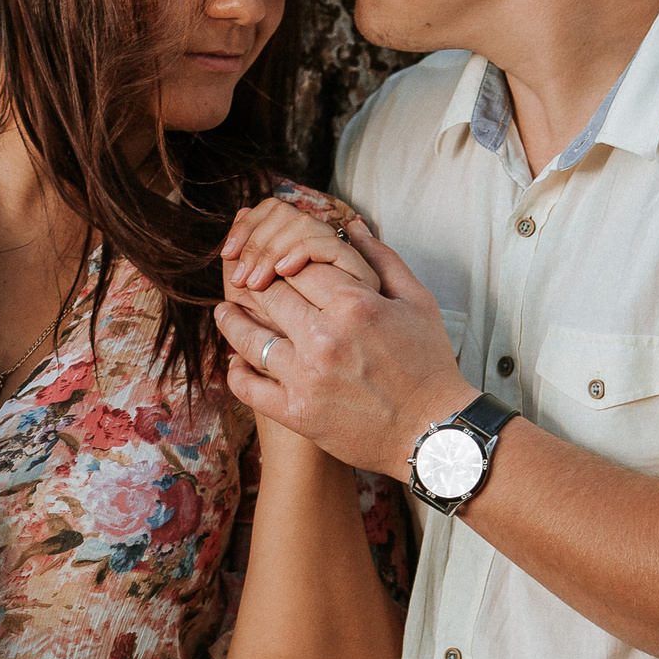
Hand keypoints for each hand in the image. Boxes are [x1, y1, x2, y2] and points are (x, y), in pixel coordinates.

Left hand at [216, 219, 475, 476]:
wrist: (433, 433)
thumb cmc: (429, 364)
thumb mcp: (416, 302)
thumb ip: (381, 258)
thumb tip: (351, 225)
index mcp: (355, 305)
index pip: (299, 265)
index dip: (282, 260)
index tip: (274, 262)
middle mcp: (325, 338)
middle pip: (269, 295)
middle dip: (254, 283)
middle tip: (242, 280)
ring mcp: (306, 377)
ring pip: (248, 337)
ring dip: (231, 320)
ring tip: (225, 311)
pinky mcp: (296, 413)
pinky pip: (248, 386)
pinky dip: (236, 371)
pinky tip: (234, 360)